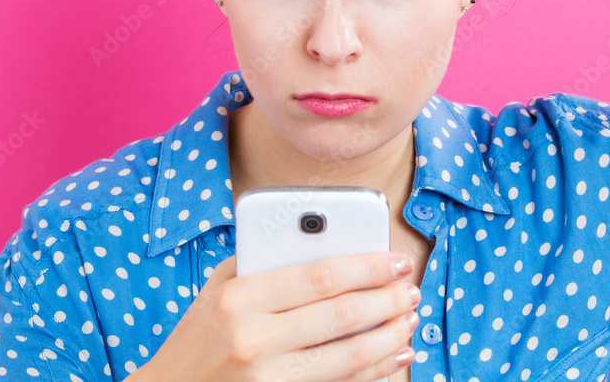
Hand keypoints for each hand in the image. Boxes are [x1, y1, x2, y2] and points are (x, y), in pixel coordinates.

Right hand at [133, 252, 420, 381]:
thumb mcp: (218, 289)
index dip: (367, 265)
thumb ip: (264, 261)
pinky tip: (394, 356)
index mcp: (239, 297)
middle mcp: (253, 338)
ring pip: (348, 354)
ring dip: (389, 335)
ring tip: (409, 319)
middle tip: (411, 288)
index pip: (320, 274)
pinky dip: (375, 370)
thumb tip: (329, 241)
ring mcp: (267, 378)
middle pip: (341, 313)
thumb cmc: (198, 336)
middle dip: (387, 299)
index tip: (396, 258)